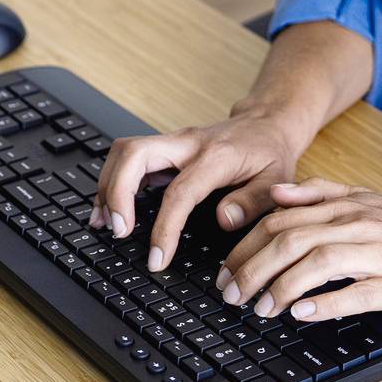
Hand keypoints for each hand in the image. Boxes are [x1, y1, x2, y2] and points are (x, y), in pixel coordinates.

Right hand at [92, 109, 307, 271]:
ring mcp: (172, 142)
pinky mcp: (164, 148)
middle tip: (117, 230)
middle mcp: (188, 143)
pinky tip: (109, 210)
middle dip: (117, 192)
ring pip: (125, 152)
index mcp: (216, 156)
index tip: (157, 258)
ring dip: (108, 186)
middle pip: (136, 154)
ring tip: (104, 224)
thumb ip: (253, 202)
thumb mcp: (277, 180)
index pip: (180, 191)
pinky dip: (112, 182)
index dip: (165, 227)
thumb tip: (224, 220)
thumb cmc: (270, 153)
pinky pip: (128, 158)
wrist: (267, 122)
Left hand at [212, 178, 381, 323]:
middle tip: (230, 295)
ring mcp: (378, 253)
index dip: (246, 246)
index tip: (226, 271)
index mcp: (347, 206)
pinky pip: (357, 292)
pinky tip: (302, 314)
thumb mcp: (367, 201)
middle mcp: (357, 224)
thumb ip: (321, 193)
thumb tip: (276, 193)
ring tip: (260, 308)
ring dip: (281, 287)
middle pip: (290, 240)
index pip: (281, 220)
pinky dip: (326, 303)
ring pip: (317, 262)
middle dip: (252, 268)